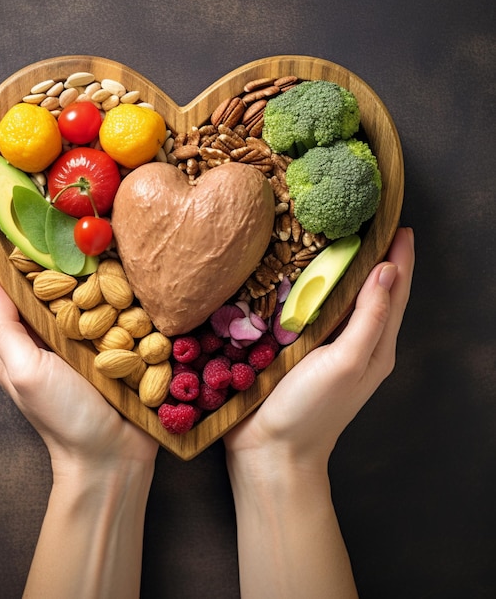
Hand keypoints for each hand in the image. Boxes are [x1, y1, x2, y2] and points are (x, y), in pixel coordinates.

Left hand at [0, 239, 157, 473]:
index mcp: (16, 344)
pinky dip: (100, 283)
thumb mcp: (25, 372)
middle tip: (27, 218)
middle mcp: (43, 337)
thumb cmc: (65, 417)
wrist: (113, 454)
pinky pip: (100, 305)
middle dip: (25, 255)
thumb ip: (4, 329)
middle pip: (29, 288)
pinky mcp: (107, 341)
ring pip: (66, 293)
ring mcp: (76, 339)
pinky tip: (107, 263)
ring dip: (65, 264)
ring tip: (65, 232)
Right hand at [225, 226, 414, 469]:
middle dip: (376, 256)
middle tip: (368, 221)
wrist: (270, 449)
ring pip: (342, 298)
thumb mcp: (346, 362)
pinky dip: (314, 286)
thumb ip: (369, 318)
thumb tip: (388, 270)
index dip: (400, 257)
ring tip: (338, 238)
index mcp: (375, 346)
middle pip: (372, 291)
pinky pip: (313, 309)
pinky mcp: (299, 347)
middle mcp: (355, 342)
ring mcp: (326, 346)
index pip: (395, 292)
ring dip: (345, 268)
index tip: (400, 224)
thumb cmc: (311, 410)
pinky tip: (302, 272)